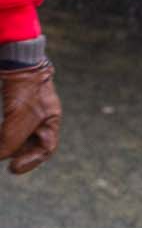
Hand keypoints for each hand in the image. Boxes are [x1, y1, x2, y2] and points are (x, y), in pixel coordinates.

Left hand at [0, 60, 60, 174]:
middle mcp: (41, 113)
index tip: (12, 169)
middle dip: (17, 152)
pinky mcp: (12, 97)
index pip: (46, 148)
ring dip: (7, 141)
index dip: (31, 161)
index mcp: (51, 119)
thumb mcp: (19, 118)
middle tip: (4, 160)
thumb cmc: (25, 88)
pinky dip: (3, 130)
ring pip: (17, 130)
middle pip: (31, 141)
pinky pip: (9, 119)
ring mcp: (26, 105)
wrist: (16, 58)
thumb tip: (0, 156)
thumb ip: (11, 140)